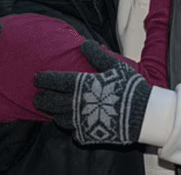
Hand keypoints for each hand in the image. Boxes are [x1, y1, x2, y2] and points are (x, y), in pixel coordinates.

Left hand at [34, 40, 150, 145]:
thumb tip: (85, 43)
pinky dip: (70, 127)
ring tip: (53, 110)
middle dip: (42, 99)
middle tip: (38, 97)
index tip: (37, 78)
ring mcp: (81, 122)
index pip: (55, 82)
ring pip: (59, 119)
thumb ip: (97, 55)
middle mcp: (77, 105)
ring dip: (54, 114)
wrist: (143, 115)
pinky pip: (73, 133)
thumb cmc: (129, 88)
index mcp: (82, 86)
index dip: (44, 79)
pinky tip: (72, 123)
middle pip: (51, 103)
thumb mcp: (115, 67)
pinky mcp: (88, 136)